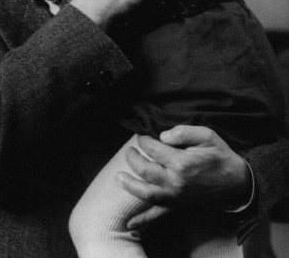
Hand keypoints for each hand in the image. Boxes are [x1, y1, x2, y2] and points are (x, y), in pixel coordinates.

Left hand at [116, 125, 251, 229]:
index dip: (143, 139)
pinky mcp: (177, 206)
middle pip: (144, 169)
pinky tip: (129, 223)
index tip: (141, 135)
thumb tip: (161, 135)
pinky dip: (143, 219)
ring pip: (146, 192)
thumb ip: (183, 132)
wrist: (236, 182)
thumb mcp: (207, 135)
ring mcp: (175, 196)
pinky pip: (157, 215)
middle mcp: (176, 181)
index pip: (152, 148)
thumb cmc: (220, 156)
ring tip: (118, 176)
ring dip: (129, 185)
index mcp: (182, 162)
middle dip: (132, 158)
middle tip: (129, 150)